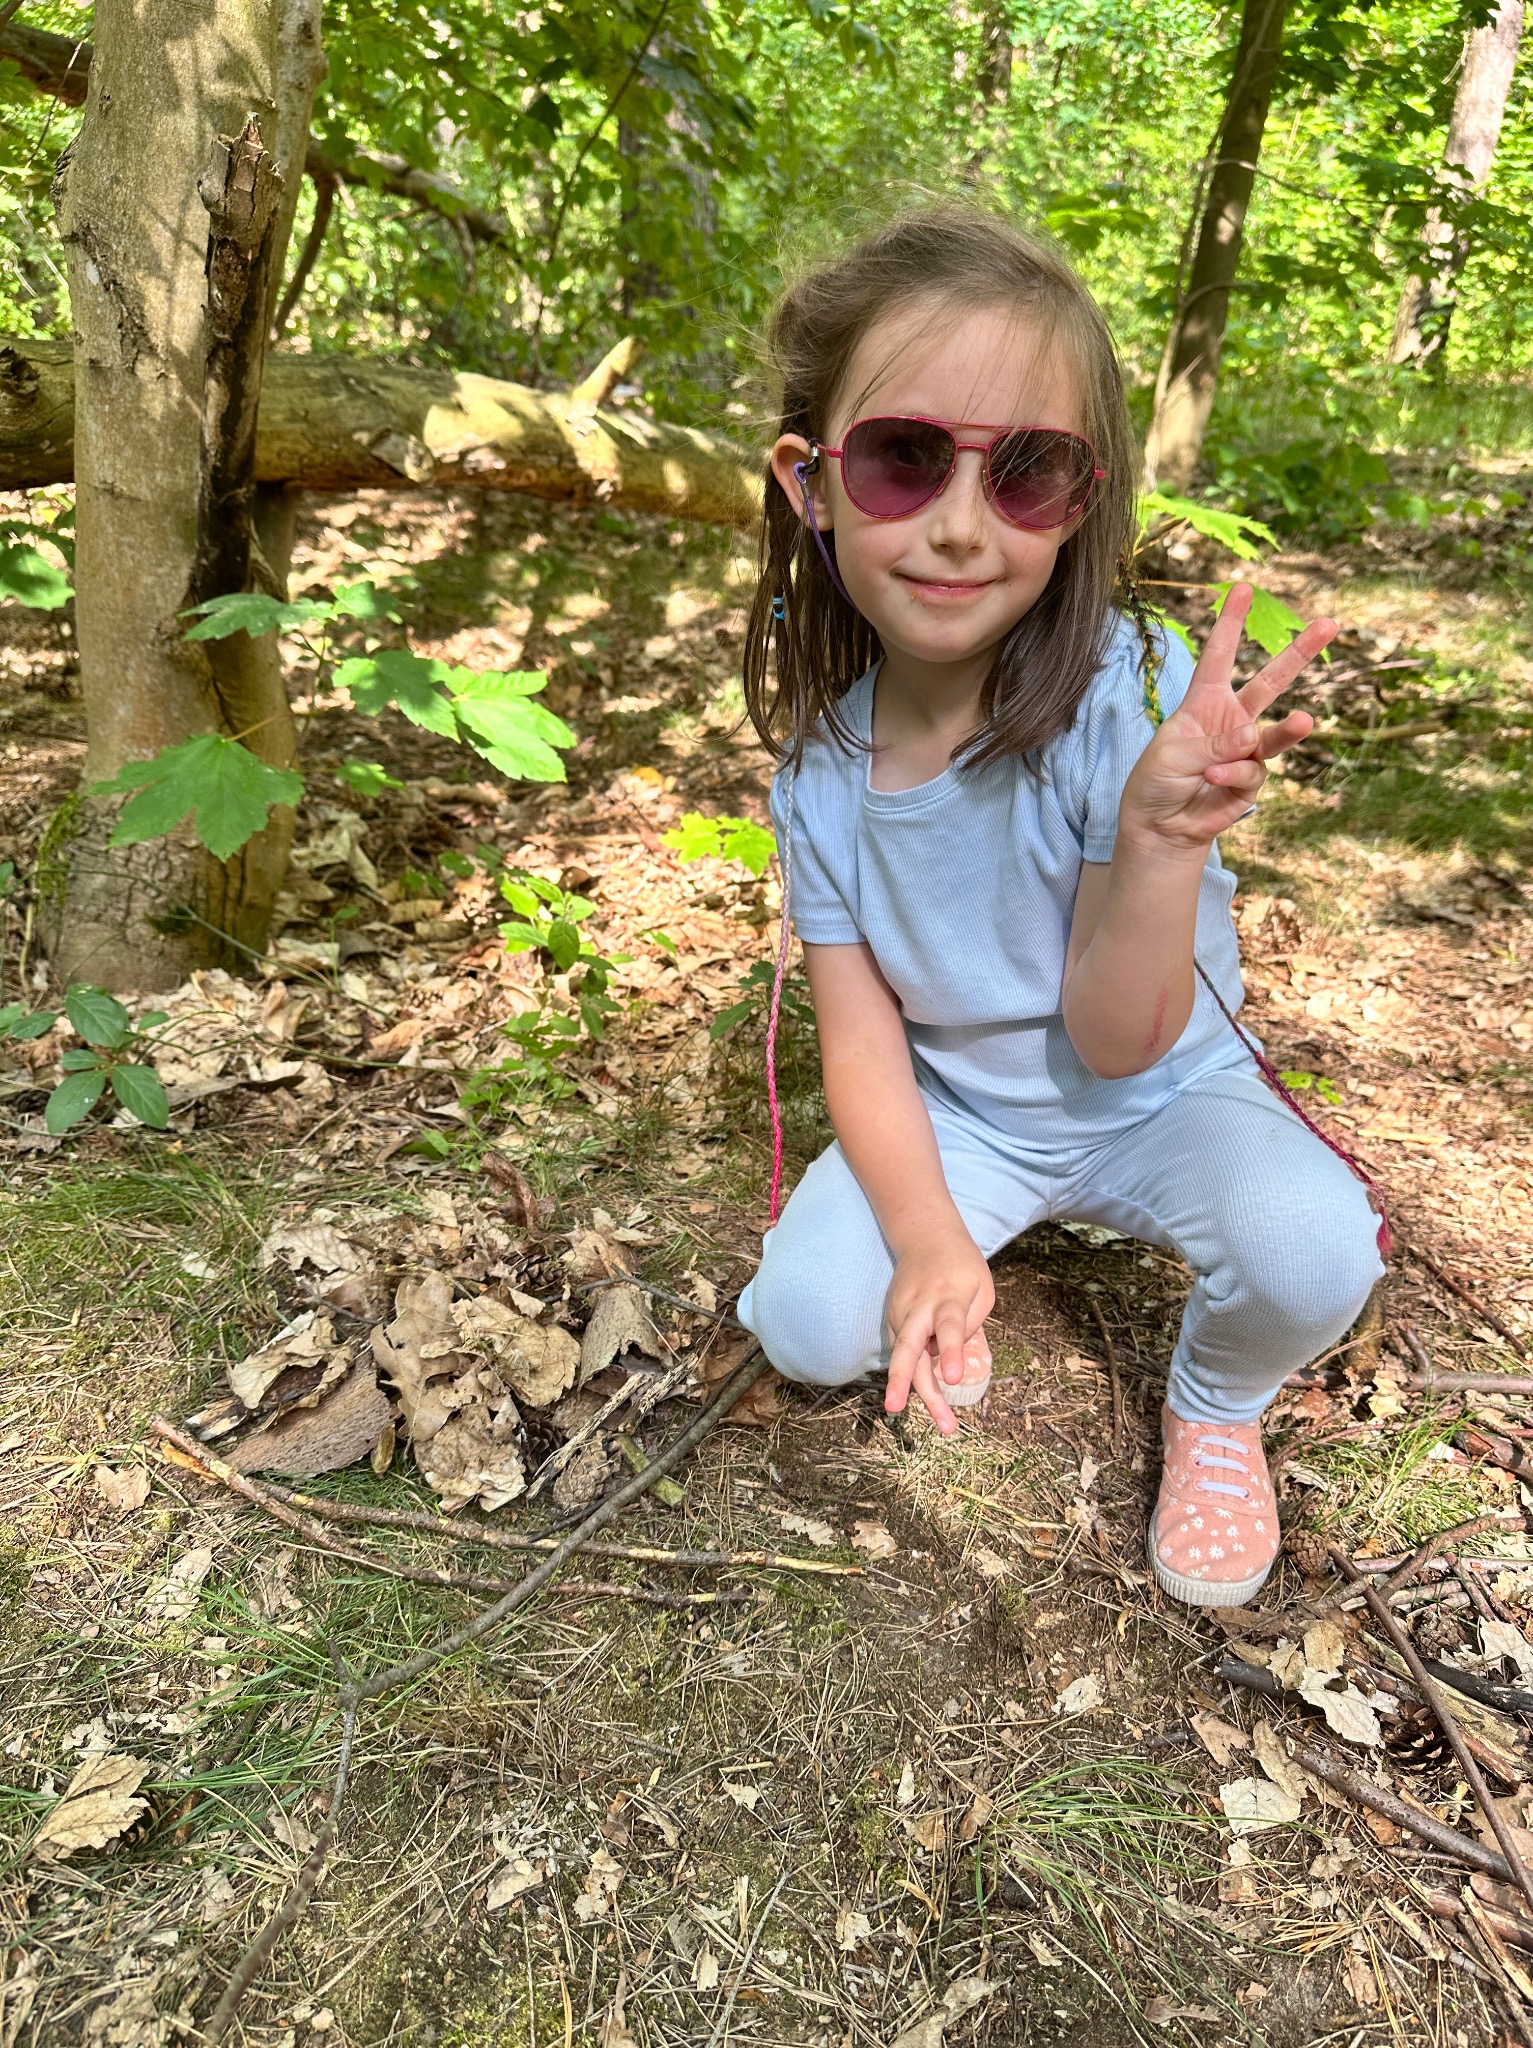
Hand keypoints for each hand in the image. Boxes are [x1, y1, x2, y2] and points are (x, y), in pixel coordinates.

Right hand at [884, 1229, 994, 1437]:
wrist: (924, 1236)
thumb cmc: (962, 1267)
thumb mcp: (982, 1289)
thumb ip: (970, 1326)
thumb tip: (948, 1361)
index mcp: (948, 1298)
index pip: (950, 1327)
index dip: (952, 1353)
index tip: (955, 1379)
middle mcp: (918, 1308)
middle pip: (908, 1347)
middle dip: (901, 1380)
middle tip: (895, 1410)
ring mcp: (900, 1315)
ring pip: (906, 1360)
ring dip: (918, 1394)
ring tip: (946, 1426)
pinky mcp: (892, 1321)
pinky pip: (907, 1354)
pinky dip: (919, 1375)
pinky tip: (933, 1388)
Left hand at [1120, 585, 1335, 853]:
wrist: (1159, 827)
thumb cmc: (1157, 783)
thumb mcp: (1173, 755)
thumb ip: (1213, 744)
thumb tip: (1253, 736)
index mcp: (1203, 702)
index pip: (1218, 656)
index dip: (1230, 623)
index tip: (1243, 587)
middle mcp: (1230, 720)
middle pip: (1270, 681)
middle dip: (1299, 653)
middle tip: (1329, 624)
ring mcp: (1245, 750)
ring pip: (1275, 734)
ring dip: (1288, 730)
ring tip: (1304, 721)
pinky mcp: (1251, 780)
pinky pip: (1253, 773)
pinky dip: (1232, 776)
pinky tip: (1212, 780)